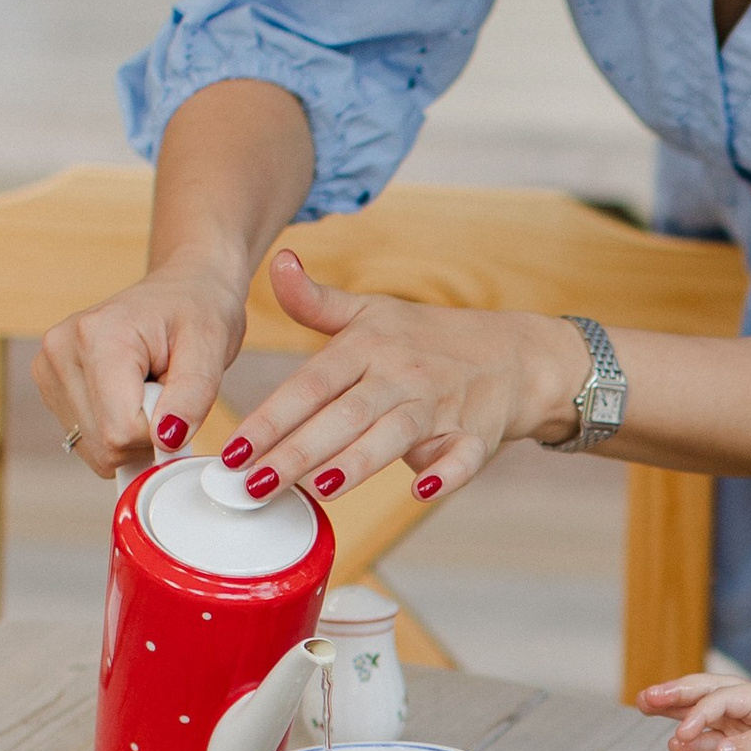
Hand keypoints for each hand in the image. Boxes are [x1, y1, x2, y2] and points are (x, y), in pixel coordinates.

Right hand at [34, 262, 247, 475]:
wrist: (183, 288)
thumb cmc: (200, 311)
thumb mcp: (210, 348)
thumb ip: (192, 397)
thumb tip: (166, 441)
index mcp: (97, 335)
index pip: (120, 430)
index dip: (160, 433)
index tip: (178, 402)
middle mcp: (60, 349)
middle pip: (102, 444)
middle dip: (145, 434)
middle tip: (165, 391)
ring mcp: (47, 368)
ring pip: (93, 448)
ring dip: (131, 433)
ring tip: (147, 388)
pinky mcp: (49, 385)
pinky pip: (86, 441)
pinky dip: (115, 430)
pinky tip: (127, 395)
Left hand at [207, 250, 585, 507]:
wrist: (516, 354)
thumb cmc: (429, 339)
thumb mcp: (372, 313)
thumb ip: (317, 300)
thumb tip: (277, 261)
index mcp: (368, 347)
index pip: (312, 384)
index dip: (272, 416)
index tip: (234, 448)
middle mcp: (401, 374)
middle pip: (345, 415)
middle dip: (298, 450)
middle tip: (255, 483)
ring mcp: (440, 406)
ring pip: (395, 435)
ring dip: (359, 461)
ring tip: (319, 489)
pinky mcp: (475, 436)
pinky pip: (462, 456)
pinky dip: (447, 473)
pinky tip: (422, 490)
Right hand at [640, 673, 750, 750]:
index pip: (722, 698)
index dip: (699, 713)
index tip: (683, 733)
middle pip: (707, 693)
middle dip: (675, 694)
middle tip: (646, 697)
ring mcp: (747, 728)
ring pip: (704, 715)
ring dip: (677, 713)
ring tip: (645, 707)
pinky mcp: (745, 749)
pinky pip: (712, 741)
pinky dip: (693, 742)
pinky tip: (676, 745)